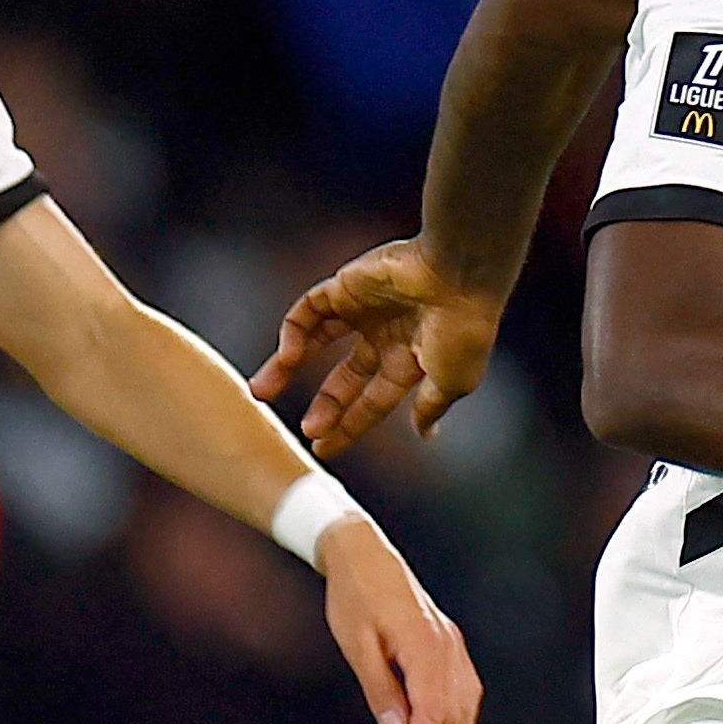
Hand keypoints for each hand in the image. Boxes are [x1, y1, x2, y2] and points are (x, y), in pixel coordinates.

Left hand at [252, 239, 506, 457]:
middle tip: (305, 430)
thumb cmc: (463, 330)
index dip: (349, 425)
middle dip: (324, 405)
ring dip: (286, 366)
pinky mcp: (345, 284)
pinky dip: (293, 333)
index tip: (323, 448)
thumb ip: (431, 407)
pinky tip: (289, 356)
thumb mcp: (452, 382)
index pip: (374, 399)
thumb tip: (425, 434)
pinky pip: (308, 311)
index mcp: (412, 360)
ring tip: (260, 391)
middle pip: (344, 376)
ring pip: (315, 340)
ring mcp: (363, 308)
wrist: (458, 275)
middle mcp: (386, 335)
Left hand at [318, 521, 484, 723]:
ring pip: (464, 705)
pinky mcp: (448, 643)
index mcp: (424, 646)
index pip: (434, 714)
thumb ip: (379, 688)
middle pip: (453, 716)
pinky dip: (458, 717)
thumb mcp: (356, 645)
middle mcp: (446, 647)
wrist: (364, 555)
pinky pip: (465, 689)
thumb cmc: (354, 597)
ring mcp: (452, 644)